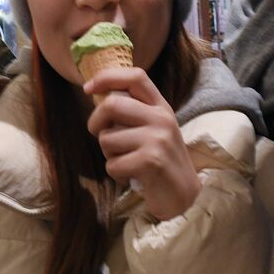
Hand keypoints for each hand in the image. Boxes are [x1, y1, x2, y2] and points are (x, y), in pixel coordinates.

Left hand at [84, 68, 199, 220]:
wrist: (185, 196)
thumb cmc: (161, 162)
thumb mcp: (153, 130)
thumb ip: (133, 113)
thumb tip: (97, 96)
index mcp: (161, 107)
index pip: (135, 77)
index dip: (107, 77)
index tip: (88, 88)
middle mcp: (161, 118)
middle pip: (111, 105)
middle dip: (95, 122)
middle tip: (100, 136)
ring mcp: (157, 139)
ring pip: (106, 138)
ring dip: (108, 154)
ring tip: (126, 161)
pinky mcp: (151, 161)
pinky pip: (112, 164)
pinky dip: (116, 174)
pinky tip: (131, 176)